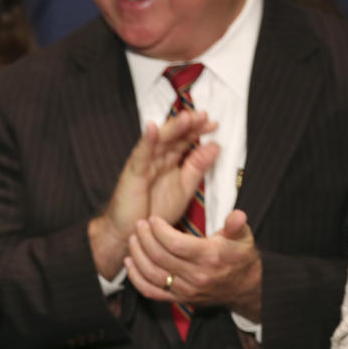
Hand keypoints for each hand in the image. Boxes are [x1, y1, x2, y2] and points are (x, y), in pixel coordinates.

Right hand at [89, 110, 218, 278]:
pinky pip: (140, 155)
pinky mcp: (132, 173)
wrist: (133, 233)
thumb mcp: (184, 189)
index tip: (214, 124)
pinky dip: (146, 141)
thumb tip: (215, 147)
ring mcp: (143, 164)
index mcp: (169, 162)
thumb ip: (197, 168)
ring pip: (158, 141)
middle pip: (173, 136)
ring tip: (185, 118)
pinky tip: (152, 128)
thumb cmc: (153, 212)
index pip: (184, 140)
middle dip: (187, 125)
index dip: (198, 131)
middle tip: (203, 115)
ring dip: (171, 128)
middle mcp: (156, 159)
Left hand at [124, 209, 262, 319]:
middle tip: (138, 225)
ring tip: (132, 239)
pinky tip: (130, 263)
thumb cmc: (240, 257)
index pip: (175, 244)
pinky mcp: (179, 299)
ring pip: (152, 274)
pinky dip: (136, 279)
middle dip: (145, 239)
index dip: (159, 230)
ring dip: (137, 256)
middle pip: (160, 257)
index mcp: (210, 257)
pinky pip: (151, 292)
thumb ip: (236, 225)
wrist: (245, 287)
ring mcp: (186, 290)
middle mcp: (196, 276)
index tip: (152, 219)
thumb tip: (238, 215)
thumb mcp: (243, 237)